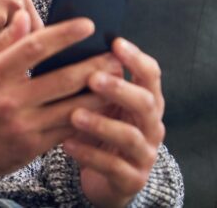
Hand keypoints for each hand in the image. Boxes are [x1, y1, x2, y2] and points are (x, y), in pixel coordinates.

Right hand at [0, 12, 122, 179]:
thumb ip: (1, 42)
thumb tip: (25, 17)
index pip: (35, 48)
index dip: (64, 35)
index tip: (87, 25)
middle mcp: (10, 100)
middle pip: (63, 79)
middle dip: (95, 66)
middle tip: (117, 55)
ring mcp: (24, 125)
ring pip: (72, 108)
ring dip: (100, 94)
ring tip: (120, 80)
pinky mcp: (33, 146)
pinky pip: (68, 130)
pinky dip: (89, 118)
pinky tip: (104, 107)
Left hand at [64, 38, 166, 207]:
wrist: (106, 177)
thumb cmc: (100, 128)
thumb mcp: (99, 102)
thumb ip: (90, 75)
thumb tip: (64, 37)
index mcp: (146, 100)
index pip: (151, 74)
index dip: (136, 58)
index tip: (115, 42)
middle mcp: (151, 125)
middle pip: (145, 103)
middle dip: (120, 89)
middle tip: (93, 78)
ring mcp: (144, 153)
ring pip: (130, 136)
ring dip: (102, 124)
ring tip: (75, 115)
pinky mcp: (131, 179)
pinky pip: (113, 167)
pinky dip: (90, 154)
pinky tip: (67, 144)